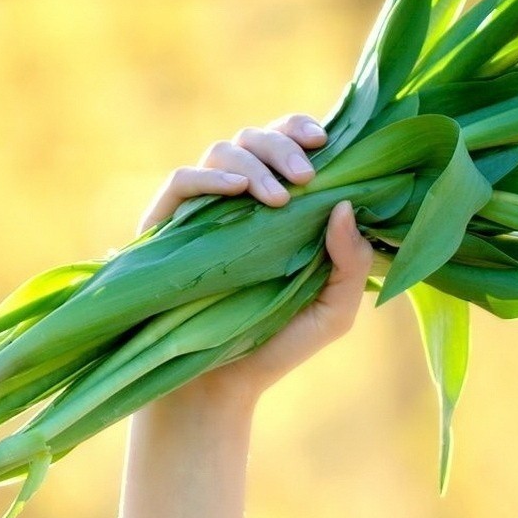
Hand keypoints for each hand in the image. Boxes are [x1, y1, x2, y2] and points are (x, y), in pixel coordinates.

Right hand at [138, 113, 375, 409]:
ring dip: (253, 162)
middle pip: (255, 137)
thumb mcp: (332, 311)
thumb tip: (346, 205)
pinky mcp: (167, 227)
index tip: (325, 140)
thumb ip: (351, 263)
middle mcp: (241, 200)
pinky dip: (208, 177)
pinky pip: (181, 182)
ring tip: (276, 198)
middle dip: (283, 145)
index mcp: (282, 208)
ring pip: (220, 150)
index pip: (288, 146)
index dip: (301, 130)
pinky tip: (234, 191)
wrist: (219, 387)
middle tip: (306, 175)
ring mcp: (203, 210)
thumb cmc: (279, 345)